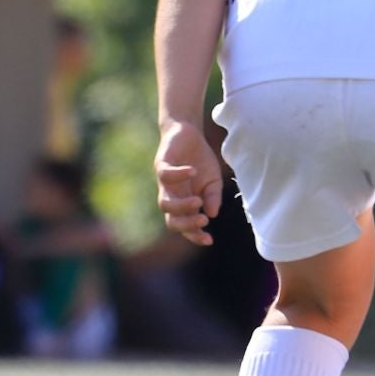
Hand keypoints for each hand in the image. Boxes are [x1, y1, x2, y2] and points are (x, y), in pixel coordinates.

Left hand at [155, 120, 222, 245]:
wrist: (189, 135)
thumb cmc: (200, 161)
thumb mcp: (213, 181)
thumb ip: (213, 198)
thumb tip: (212, 214)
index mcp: (185, 204)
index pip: (185, 226)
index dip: (195, 235)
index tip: (209, 240)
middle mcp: (173, 197)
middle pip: (171, 221)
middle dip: (187, 226)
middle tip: (203, 221)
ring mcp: (165, 183)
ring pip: (164, 204)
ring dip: (181, 206)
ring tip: (198, 201)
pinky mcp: (161, 165)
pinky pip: (166, 175)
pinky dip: (179, 174)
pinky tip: (193, 171)